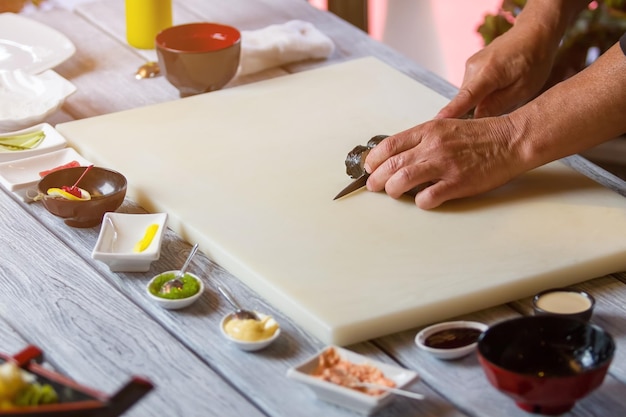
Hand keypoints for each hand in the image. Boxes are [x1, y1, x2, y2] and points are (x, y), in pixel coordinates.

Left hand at [364, 116, 526, 208]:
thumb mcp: (446, 127)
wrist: (511, 140)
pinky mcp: (457, 183)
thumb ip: (423, 139)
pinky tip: (421, 200)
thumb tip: (400, 155)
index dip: (373, 159)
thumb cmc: (480, 135)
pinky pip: (427, 197)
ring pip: (402, 180)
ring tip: (392, 193)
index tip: (369, 167)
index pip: (389, 145)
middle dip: (376, 179)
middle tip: (373, 186)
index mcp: (428, 130)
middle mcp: (432, 146)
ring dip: (392, 190)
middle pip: (391, 164)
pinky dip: (419, 202)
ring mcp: (444, 165)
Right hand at [436, 25, 558, 118]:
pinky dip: (479, 95)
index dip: (452, 112)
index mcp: (488, 72)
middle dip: (473, 114)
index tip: (438, 122)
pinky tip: (497, 92)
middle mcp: (473, 67)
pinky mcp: (471, 67)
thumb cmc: (534, 59)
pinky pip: (470, 88)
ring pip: (467, 95)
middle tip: (490, 125)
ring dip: (478, 104)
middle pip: (465, 101)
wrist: (533, 33)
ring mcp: (470, 66)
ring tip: (501, 101)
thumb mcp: (523, 89)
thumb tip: (476, 120)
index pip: (465, 98)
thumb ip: (497, 105)